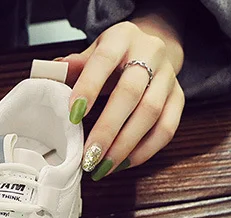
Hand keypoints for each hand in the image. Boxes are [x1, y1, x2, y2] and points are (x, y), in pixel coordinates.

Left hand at [59, 12, 184, 179]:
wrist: (150, 47)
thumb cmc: (112, 58)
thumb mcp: (91, 54)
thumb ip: (74, 67)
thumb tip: (52, 75)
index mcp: (122, 38)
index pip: (104, 59)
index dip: (88, 87)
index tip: (72, 116)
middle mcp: (150, 53)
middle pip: (130, 93)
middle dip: (107, 129)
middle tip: (89, 157)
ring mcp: (167, 76)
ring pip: (151, 113)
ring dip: (125, 146)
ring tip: (102, 168)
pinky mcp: (178, 97)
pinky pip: (167, 128)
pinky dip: (145, 150)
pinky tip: (123, 164)